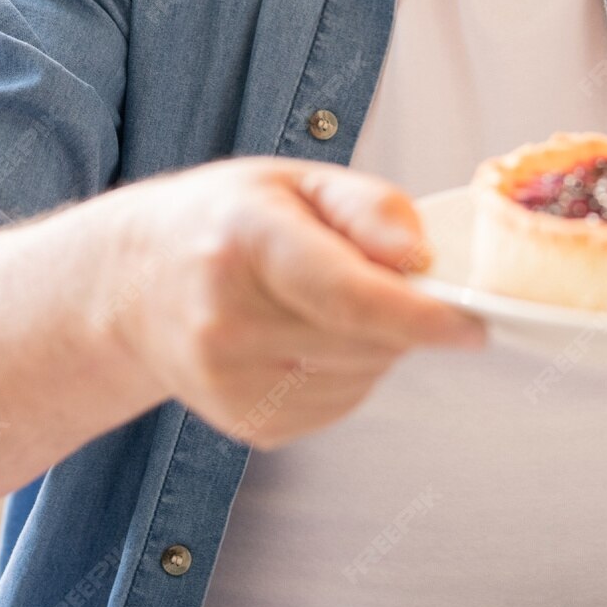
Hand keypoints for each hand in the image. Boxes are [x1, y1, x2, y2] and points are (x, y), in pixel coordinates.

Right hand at [98, 156, 486, 446]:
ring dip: (378, 344)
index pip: (347, 295)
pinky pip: (338, 405)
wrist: (133, 284)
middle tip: (392, 276)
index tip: (473, 325)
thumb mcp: (295, 179)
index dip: (419, 316)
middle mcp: (228, 321)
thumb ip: (367, 206)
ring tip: (334, 299)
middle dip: (404, 315)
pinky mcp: (245, 426)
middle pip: (364, 341)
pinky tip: (314, 336)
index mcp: (245, 242)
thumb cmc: (226, 220)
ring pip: (360, 378)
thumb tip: (420, 257)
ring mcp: (230, 384)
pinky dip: (351, 372)